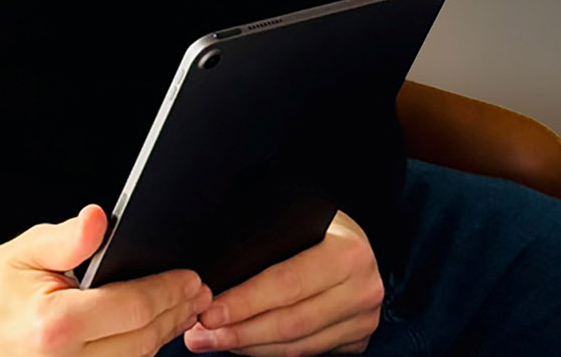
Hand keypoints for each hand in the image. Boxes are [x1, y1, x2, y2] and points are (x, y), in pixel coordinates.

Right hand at [0, 204, 210, 356]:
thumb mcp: (26, 251)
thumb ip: (69, 238)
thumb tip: (98, 218)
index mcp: (54, 326)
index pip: (132, 308)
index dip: (168, 291)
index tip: (190, 277)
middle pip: (143, 339)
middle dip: (175, 312)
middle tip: (198, 291)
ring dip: (165, 334)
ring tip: (183, 308)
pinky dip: (140, 350)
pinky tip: (153, 331)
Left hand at [183, 210, 381, 354]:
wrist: (354, 238)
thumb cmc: (315, 223)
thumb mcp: (295, 217)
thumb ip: (264, 237)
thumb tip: (211, 268)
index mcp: (348, 253)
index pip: (287, 283)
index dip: (244, 301)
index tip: (208, 311)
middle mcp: (362, 289)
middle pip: (291, 321)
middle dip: (238, 331)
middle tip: (198, 335)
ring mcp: (363, 318)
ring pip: (297, 344)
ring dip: (248, 346)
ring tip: (208, 340)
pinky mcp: (356, 337)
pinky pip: (306, 351)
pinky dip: (268, 350)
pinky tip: (240, 343)